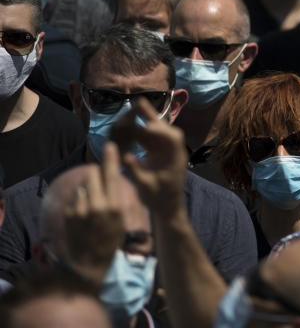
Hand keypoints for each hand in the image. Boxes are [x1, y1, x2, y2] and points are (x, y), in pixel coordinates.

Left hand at [63, 142, 125, 285]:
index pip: (112, 175)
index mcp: (114, 206)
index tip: (109, 146)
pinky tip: (83, 212)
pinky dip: (80, 200)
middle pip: (92, 175)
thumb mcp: (121, 220)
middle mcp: (97, 205)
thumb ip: (116, 198)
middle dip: (95, 174)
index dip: (110, 158)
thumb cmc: (111, 241)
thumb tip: (112, 179)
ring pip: (83, 185)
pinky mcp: (69, 214)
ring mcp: (81, 209)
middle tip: (99, 179)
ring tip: (92, 202)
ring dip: (88, 188)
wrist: (89, 263)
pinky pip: (75, 197)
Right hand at [120, 98, 187, 219]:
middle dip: (151, 116)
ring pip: (156, 132)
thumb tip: (124, 156)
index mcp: (175, 157)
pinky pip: (150, 139)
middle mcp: (173, 151)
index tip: (148, 125)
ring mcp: (166, 151)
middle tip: (139, 102)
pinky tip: (129, 125)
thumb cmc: (159, 199)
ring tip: (131, 109)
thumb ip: (136, 171)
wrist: (167, 208)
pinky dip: (140, 132)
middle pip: (164, 129)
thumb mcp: (146, 186)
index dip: (161, 130)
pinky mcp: (159, 153)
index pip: (173, 139)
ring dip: (144, 121)